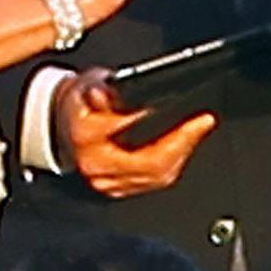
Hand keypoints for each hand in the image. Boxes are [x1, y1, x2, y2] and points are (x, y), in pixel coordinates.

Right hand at [54, 68, 217, 197]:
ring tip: (198, 131)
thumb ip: (102, 89)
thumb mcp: (91, 83)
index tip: (189, 114)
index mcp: (87, 134)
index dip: (162, 126)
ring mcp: (105, 180)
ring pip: (155, 176)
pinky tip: (183, 148)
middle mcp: (95, 162)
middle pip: (150, 163)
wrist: (66, 121)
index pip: (132, 134)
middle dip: (183, 143)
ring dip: (182, 154)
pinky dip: (171, 164)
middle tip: (203, 123)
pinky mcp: (114, 188)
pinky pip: (151, 182)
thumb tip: (105, 93)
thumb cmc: (82, 100)